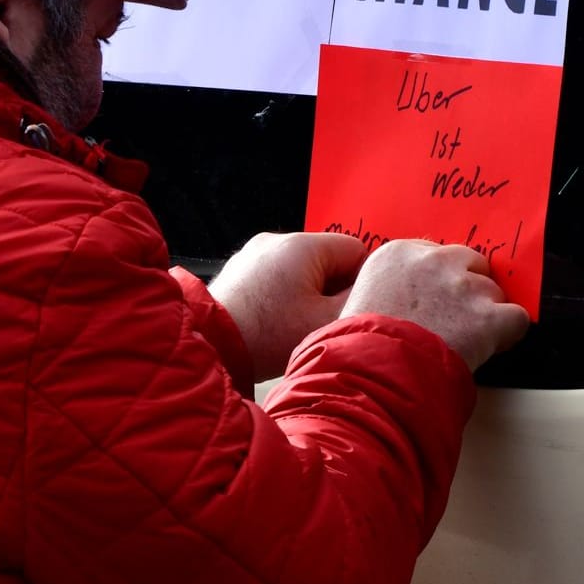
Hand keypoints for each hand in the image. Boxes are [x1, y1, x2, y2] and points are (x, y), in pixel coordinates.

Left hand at [210, 232, 368, 379]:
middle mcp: (276, 240)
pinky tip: (274, 324)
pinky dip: (282, 298)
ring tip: (296, 327)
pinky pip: (275, 278)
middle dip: (332, 290)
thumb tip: (374, 289)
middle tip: (323, 323)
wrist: (209, 343)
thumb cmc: (267, 334)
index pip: (356, 250)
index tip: (352, 309)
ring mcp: (253, 254)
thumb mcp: (326, 321)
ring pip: (301, 271)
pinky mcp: (238, 272)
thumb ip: (359, 299)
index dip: (362, 281)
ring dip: (307, 295)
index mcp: (303, 245)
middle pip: (327, 260)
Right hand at [339, 240, 530, 370]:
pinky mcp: (488, 317)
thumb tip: (406, 298)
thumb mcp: (356, 301)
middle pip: (471, 266)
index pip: (438, 255)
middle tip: (453, 322)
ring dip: (484, 316)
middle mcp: (434, 262)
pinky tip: (488, 349)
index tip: (436, 303)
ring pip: (493, 293)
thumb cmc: (358, 349)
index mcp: (398, 254)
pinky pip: (516, 319)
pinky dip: (508, 335)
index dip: (440, 283)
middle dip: (467, 292)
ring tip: (463, 343)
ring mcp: (463, 287)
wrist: (373, 375)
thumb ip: (389, 287)